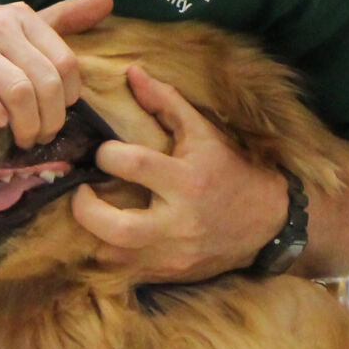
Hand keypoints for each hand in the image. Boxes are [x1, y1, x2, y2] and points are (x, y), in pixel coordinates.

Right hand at [0, 0, 112, 147]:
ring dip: (24, 124)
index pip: (65, 62)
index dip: (67, 98)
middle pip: (44, 81)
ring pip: (17, 90)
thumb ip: (60, 18)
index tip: (56, 115)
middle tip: (39, 137)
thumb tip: (108, 1)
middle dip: (49, 119)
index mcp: (21, 17)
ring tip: (20, 138)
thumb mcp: (14, 27)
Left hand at [70, 64, 289, 281]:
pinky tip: (103, 237)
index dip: (107, 155)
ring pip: (113, 257)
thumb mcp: (203, 133)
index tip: (104, 152)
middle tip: (80, 192)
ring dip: (90, 236)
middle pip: (116, 228)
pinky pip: (123, 272)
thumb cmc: (230, 171)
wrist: (268, 223)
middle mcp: (179, 222)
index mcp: (188, 180)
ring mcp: (172, 255)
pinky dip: (106, 256)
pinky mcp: (168, 275)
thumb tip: (132, 72)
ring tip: (89, 214)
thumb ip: (166, 102)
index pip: (133, 165)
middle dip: (85, 209)